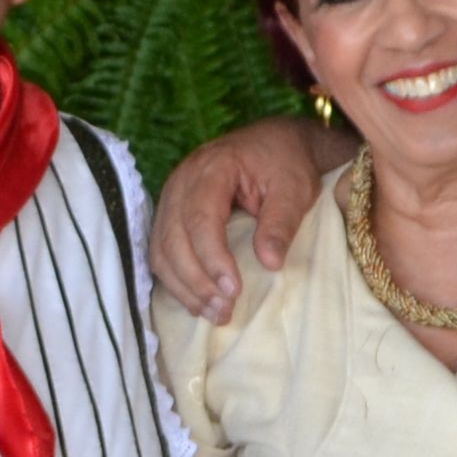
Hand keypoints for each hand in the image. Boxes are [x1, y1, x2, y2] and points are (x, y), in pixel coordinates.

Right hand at [149, 115, 351, 320]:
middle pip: (173, 239)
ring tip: (214, 313)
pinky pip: (161, 253)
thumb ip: (281, 222)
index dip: (213, 258)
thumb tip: (270, 264)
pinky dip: (176, 281)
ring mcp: (171, 198)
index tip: (234, 290)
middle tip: (225, 310)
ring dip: (184, 287)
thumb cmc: (286, 163)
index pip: (200, 218)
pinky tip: (198, 302)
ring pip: (161, 251)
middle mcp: (181, 181)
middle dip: (196, 281)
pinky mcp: (171, 214)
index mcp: (211, 167)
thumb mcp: (295, 188)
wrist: (274, 143)